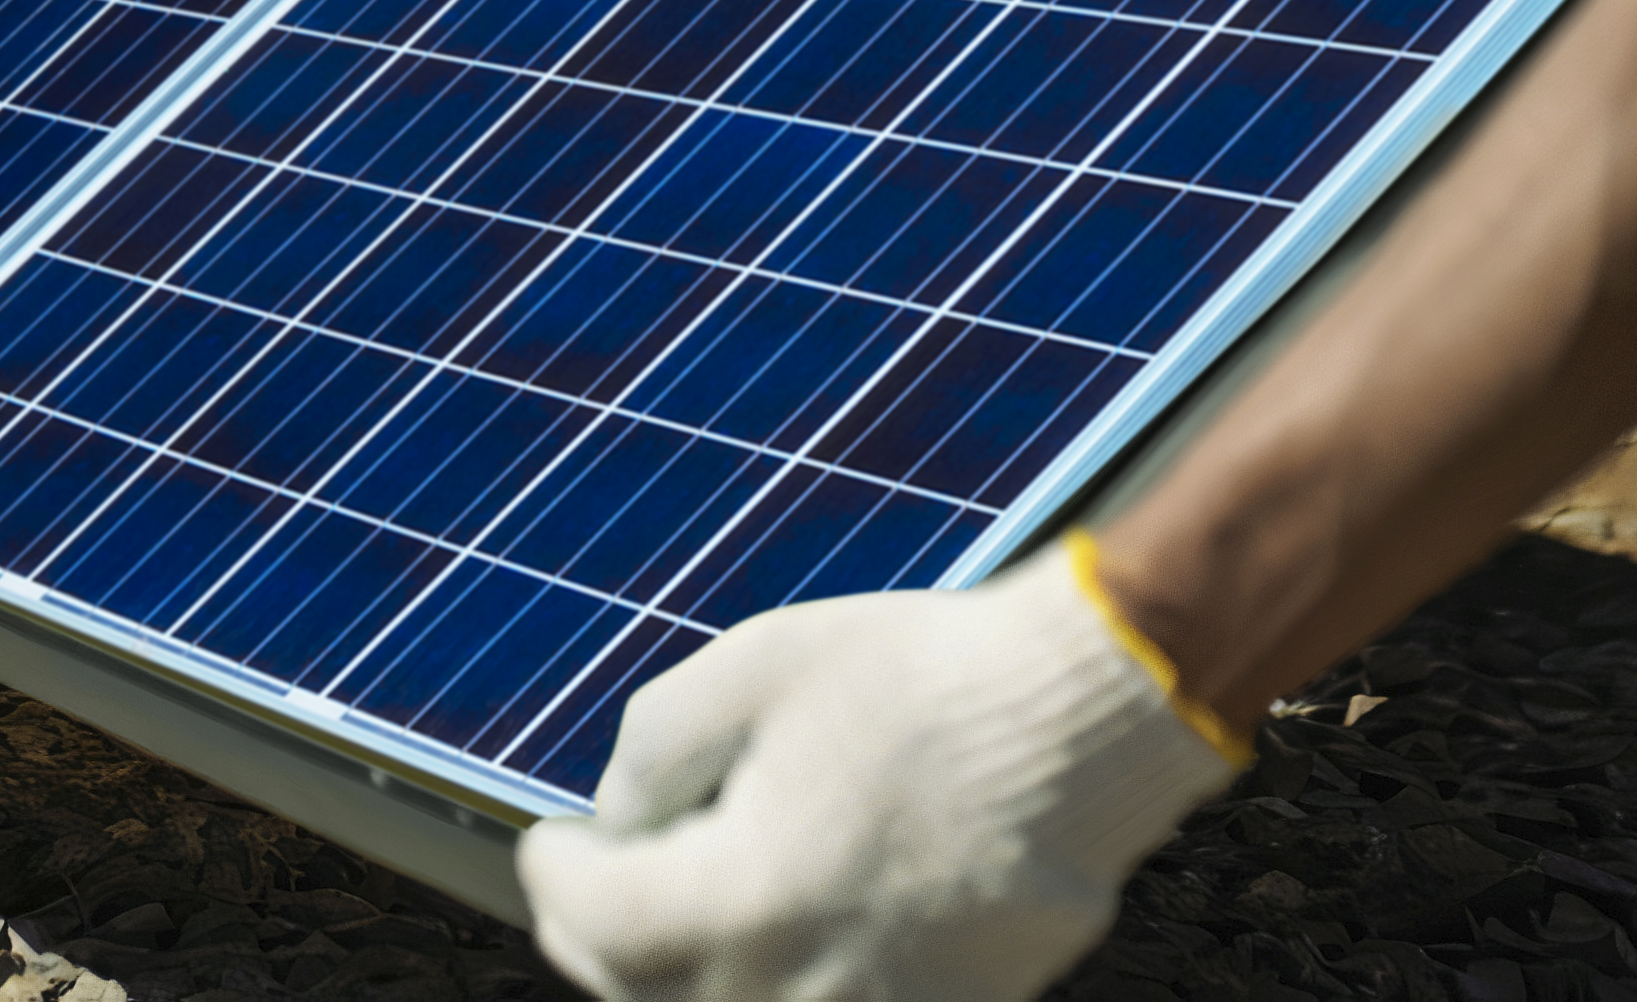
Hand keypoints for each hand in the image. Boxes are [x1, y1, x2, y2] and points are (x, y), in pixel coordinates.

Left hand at [520, 545, 1242, 1001]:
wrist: (1086, 724)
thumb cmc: (924, 678)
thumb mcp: (756, 667)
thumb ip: (654, 748)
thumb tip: (622, 816)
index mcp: (736, 904)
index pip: (592, 919)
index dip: (555, 869)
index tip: (550, 838)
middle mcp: (793, 990)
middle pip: (644, 990)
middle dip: (602, 932)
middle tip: (592, 884)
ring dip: (679, 973)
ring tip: (673, 915)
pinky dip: (774, 985)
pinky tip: (775, 932)